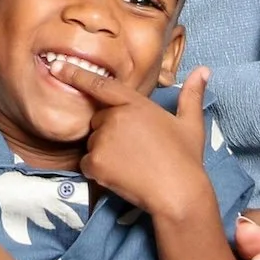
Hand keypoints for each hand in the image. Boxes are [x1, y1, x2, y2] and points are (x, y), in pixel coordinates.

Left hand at [56, 62, 217, 222]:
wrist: (178, 193)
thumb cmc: (186, 159)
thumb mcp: (191, 124)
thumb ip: (191, 95)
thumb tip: (203, 70)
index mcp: (136, 103)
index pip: (100, 85)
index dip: (76, 74)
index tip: (56, 66)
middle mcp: (115, 117)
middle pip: (98, 120)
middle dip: (109, 132)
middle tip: (135, 149)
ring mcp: (104, 139)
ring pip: (93, 142)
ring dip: (105, 152)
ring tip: (132, 164)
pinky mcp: (96, 162)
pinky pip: (87, 163)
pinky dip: (98, 170)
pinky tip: (120, 175)